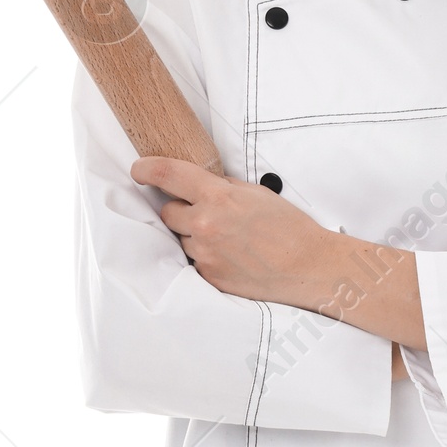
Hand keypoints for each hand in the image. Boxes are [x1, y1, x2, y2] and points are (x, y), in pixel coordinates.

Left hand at [132, 155, 424, 349]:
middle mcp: (204, 225)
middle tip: (204, 212)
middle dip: (180, 209)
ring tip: (229, 240)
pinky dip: (208, 257)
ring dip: (196, 235)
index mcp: (217, 197)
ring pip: (183, 239)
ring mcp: (204, 254)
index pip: (167, 175)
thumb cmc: (288, 227)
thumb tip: (197, 185)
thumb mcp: (255, 193)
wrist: (308, 266)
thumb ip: (222, 188)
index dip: (146, 169)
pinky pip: (196, 262)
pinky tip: (233, 257)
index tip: (138, 170)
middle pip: (168, 212)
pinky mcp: (209, 277)